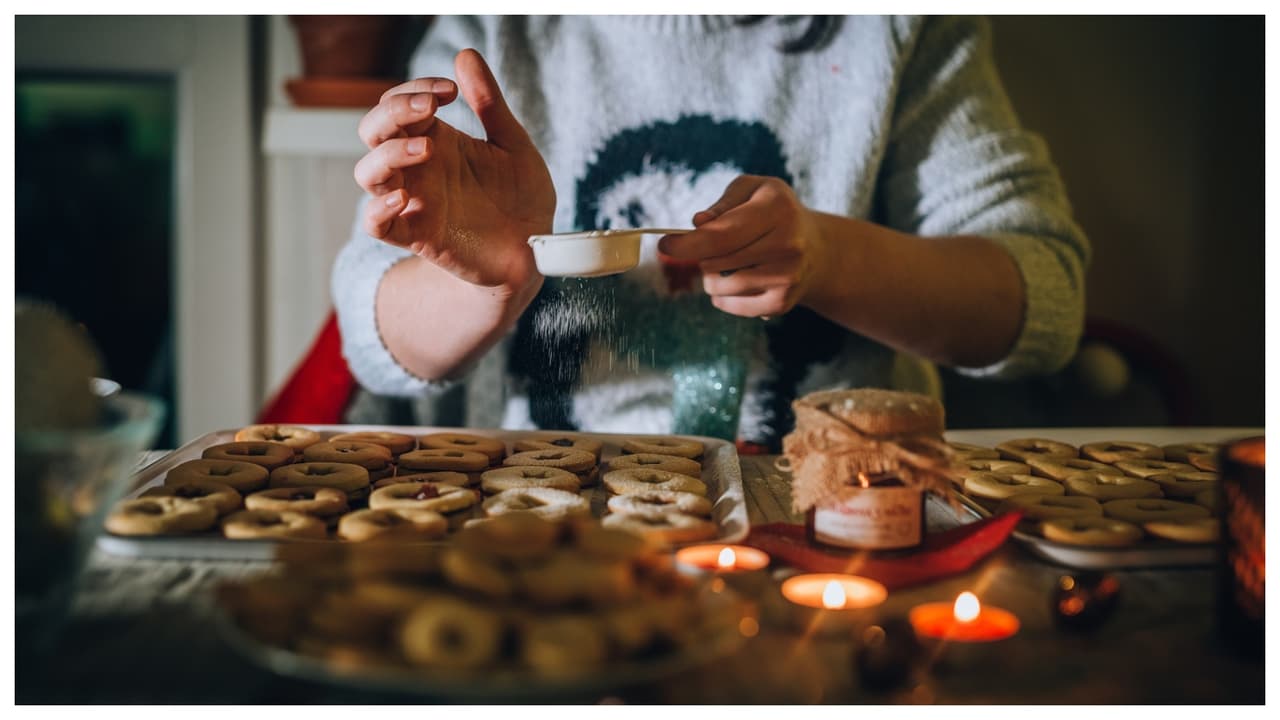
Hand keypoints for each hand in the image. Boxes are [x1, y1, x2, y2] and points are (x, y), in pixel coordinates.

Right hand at [354, 49, 554, 290]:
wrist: (533, 250)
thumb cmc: (522, 197)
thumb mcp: (512, 144)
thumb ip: (490, 104)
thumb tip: (466, 55)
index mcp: (435, 139)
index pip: (400, 103)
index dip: (414, 89)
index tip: (451, 90)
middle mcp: (418, 168)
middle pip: (373, 130)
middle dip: (393, 112)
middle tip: (431, 109)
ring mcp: (414, 201)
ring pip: (368, 173)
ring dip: (389, 154)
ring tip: (428, 149)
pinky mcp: (417, 235)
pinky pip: (375, 224)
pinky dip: (378, 210)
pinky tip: (405, 197)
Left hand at [658, 175, 826, 318]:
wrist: (817, 248)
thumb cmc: (772, 211)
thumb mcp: (752, 190)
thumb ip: (723, 204)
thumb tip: (699, 224)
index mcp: (777, 209)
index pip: (722, 234)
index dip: (687, 243)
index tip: (665, 245)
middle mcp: (788, 245)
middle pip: (716, 262)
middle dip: (702, 256)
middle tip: (712, 248)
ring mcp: (787, 278)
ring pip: (720, 286)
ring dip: (711, 277)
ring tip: (728, 264)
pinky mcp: (782, 303)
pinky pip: (731, 306)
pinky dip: (724, 296)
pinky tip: (738, 281)